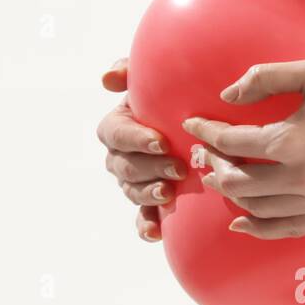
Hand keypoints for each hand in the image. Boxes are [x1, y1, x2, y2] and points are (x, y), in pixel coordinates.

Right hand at [96, 58, 186, 241]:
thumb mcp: (152, 80)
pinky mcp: (151, 202)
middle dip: (149, 168)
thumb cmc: (173, 98)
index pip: (115, 133)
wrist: (197, 126)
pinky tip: (157, 233)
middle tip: (178, 168)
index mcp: (118, 126)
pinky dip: (146, 226)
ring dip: (149, 193)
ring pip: (132, 191)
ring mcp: (134, 182)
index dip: (135, 139)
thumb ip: (130, 71)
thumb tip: (106, 80)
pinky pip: (142, 218)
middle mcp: (121, 156)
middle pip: (125, 166)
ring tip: (169, 192)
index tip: (161, 141)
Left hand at [181, 60, 304, 238]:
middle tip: (205, 156)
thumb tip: (226, 96)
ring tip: (222, 182)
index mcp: (292, 141)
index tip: (193, 127)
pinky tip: (243, 223)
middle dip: (215, 167)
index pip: (233, 144)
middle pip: (239, 182)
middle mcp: (303, 178)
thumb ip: (264, 80)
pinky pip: (290, 229)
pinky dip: (261, 229)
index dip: (207, 134)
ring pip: (260, 209)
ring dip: (234, 196)